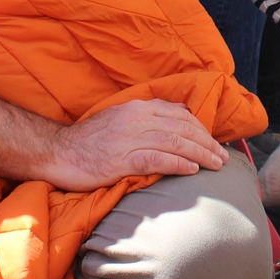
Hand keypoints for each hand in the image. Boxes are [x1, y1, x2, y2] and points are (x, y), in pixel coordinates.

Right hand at [51, 98, 228, 190]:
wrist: (57, 151)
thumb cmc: (89, 140)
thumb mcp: (120, 119)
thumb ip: (148, 117)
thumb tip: (179, 115)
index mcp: (137, 107)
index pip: (179, 114)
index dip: (201, 128)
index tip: (214, 141)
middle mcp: (136, 118)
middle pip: (182, 128)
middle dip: (206, 142)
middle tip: (223, 157)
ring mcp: (129, 138)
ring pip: (175, 142)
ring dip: (200, 154)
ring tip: (216, 165)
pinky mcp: (121, 159)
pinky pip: (156, 159)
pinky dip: (178, 164)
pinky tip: (192, 170)